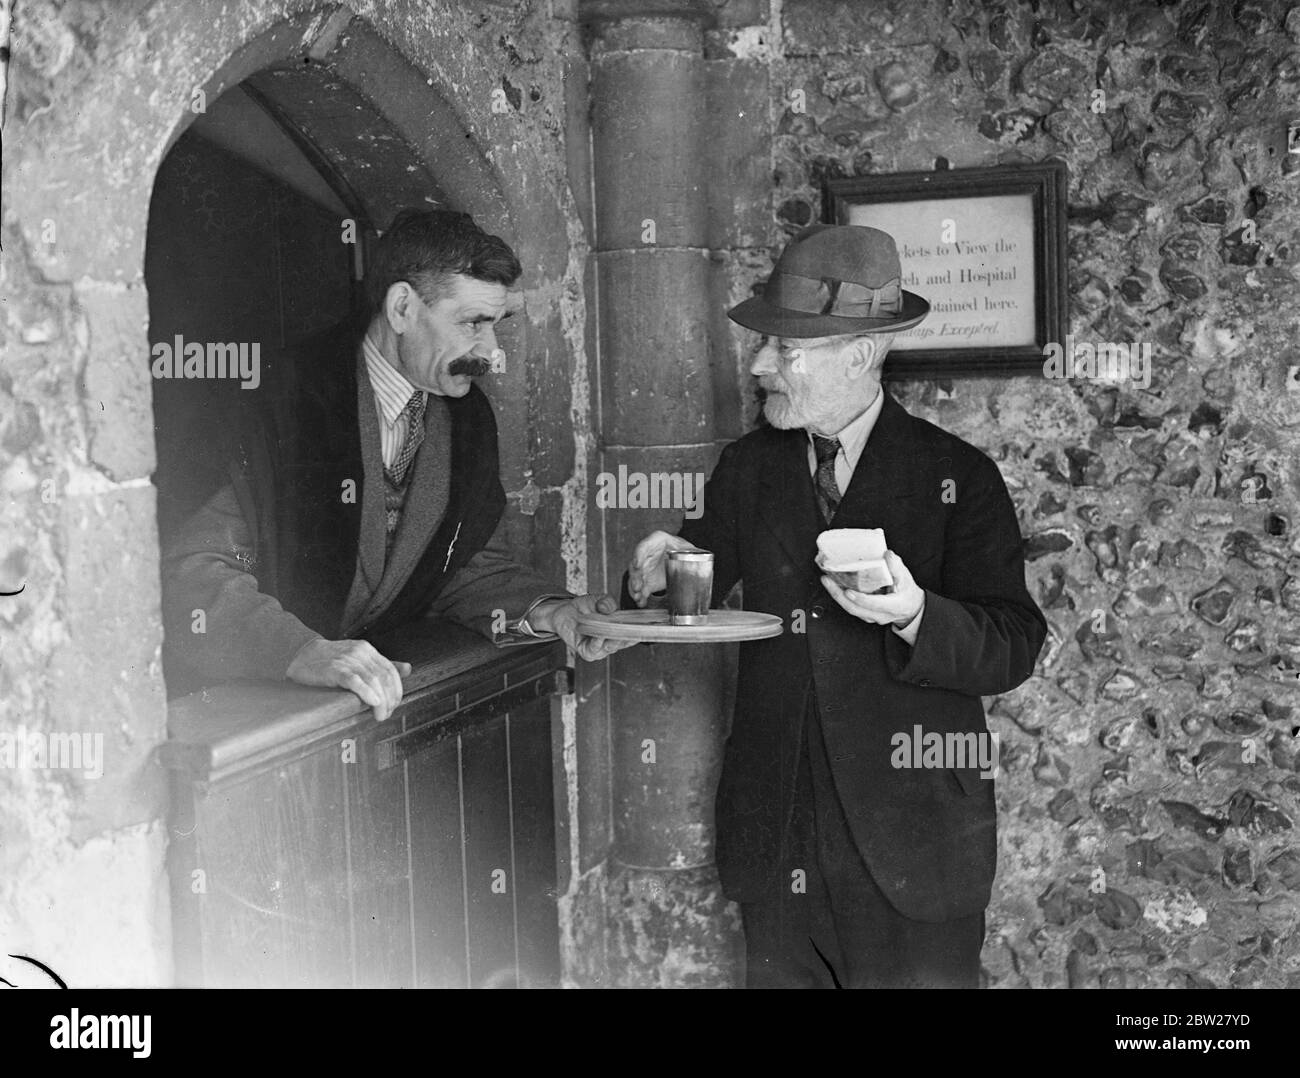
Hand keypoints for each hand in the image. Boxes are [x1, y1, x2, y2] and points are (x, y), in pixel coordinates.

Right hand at [286, 638, 411, 722]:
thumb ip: (382, 665)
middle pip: (384, 677)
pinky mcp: (334, 669)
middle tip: (386, 714)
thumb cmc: (329, 661)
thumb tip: (409, 668)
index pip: (390, 671)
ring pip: (373, 680)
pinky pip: (354, 680)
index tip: (394, 706)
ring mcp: (347, 659)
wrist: (298, 654)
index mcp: (368, 650)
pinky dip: (366, 692)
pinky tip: (373, 702)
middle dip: (390, 698)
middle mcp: (360, 652)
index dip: (396, 690)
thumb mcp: (358, 659)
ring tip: (380, 715)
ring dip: (381, 701)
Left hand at [529, 594, 639, 661]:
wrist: (565, 611)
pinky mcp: (587, 652)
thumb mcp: (600, 600)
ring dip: (611, 639)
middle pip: (623, 642)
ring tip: (613, 630)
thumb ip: (607, 603)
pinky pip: (594, 649)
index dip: (639, 631)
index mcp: (617, 631)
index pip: (631, 634)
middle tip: (630, 628)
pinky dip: (597, 642)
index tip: (646, 627)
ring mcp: (599, 649)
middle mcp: (610, 642)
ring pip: (610, 647)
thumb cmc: (585, 607)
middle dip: (626, 636)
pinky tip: (599, 635)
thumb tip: (608, 609)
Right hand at [628, 530, 698, 606]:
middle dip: (636, 577)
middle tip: (638, 587)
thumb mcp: (687, 548)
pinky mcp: (646, 579)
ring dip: (636, 588)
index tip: (637, 565)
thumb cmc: (680, 548)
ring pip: (636, 578)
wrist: (679, 557)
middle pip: (637, 565)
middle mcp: (647, 553)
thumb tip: (704, 562)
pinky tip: (642, 602)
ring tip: (638, 597)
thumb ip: (693, 552)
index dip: (638, 555)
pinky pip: (640, 588)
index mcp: (656, 540)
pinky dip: (640, 596)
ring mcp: (645, 567)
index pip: (644, 546)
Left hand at [821, 550, 924, 627]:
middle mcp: (879, 615)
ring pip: (850, 609)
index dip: (861, 598)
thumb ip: (896, 567)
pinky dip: (840, 596)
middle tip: (827, 580)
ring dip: (836, 595)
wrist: (909, 607)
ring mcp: (871, 616)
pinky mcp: (864, 614)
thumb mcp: (906, 578)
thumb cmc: (907, 592)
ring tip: (826, 580)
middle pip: (855, 608)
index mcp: (892, 606)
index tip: (848, 591)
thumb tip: (887, 554)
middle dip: (838, 595)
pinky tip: (833, 584)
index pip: (874, 604)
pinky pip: (850, 607)